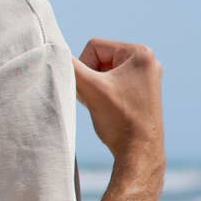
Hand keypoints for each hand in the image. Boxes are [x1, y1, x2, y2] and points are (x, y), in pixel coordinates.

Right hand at [73, 40, 164, 180]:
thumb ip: (70, 67)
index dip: (84, 68)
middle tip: (96, 99)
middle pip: (101, 59)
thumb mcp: (90, 88)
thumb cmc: (119, 120)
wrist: (139, 153)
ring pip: (106, 72)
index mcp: (140, 53)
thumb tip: (53, 52)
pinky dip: (105, 94)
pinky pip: (114, 83)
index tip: (91, 90)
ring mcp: (147, 77)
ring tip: (103, 105)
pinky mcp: (144, 91)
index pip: (94, 47)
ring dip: (96, 87)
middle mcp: (148, 61)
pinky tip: (109, 109)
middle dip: (91, 78)